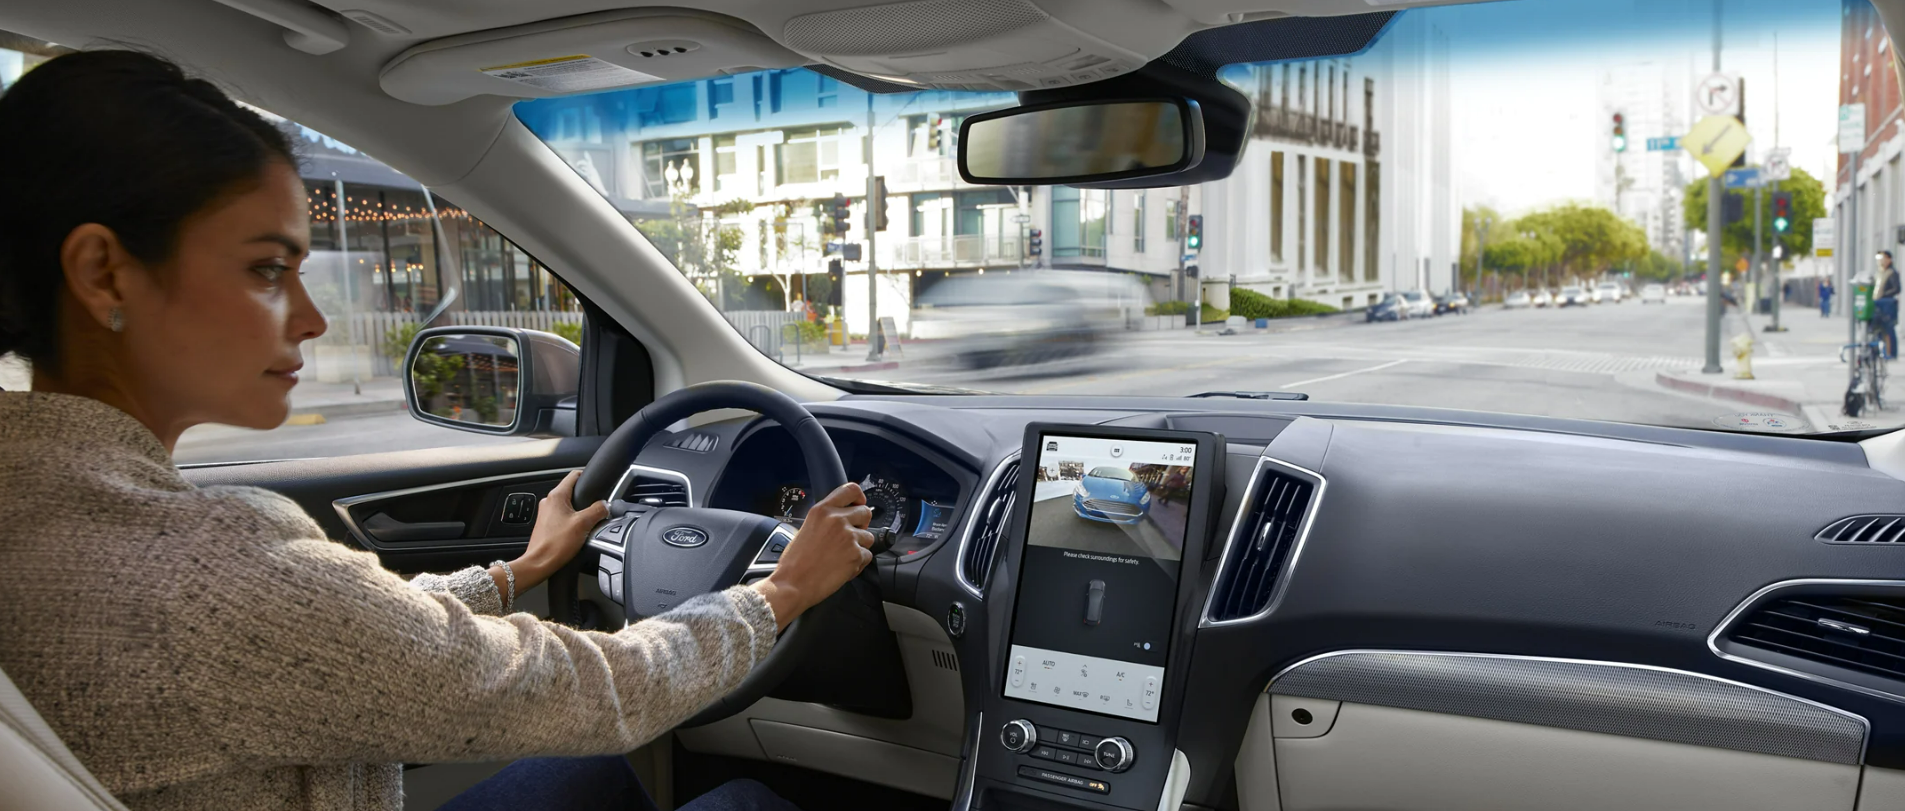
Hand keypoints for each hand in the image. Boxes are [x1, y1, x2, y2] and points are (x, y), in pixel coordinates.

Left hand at [491, 470, 608, 598]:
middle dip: (586, 499)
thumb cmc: (555, 544)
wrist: (539, 563)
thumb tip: (606, 505)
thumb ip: (598, 510)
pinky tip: (577, 533)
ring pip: (568, 506)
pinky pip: (563, 517)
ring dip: (579, 512)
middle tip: (596, 509)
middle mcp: (549, 502)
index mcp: (556, 496)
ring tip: (587, 524)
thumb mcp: (583, 524)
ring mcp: (546, 513)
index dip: (588, 476)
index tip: (597, 483)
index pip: (574, 475)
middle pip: (572, 492)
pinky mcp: (546, 525)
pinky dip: (572, 521)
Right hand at [753, 482, 873, 629]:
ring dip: (860, 546)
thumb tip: (843, 517)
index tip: (859, 504)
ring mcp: (848, 537)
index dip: (859, 497)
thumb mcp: (806, 528)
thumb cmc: (795, 561)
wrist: (793, 584)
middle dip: (861, 524)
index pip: (851, 489)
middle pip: (865, 512)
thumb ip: (826, 519)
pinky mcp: (856, 554)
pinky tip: (842, 567)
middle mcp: (837, 520)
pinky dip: (858, 563)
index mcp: (822, 510)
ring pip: (869, 537)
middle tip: (850, 535)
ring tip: (841, 556)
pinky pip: (867, 556)